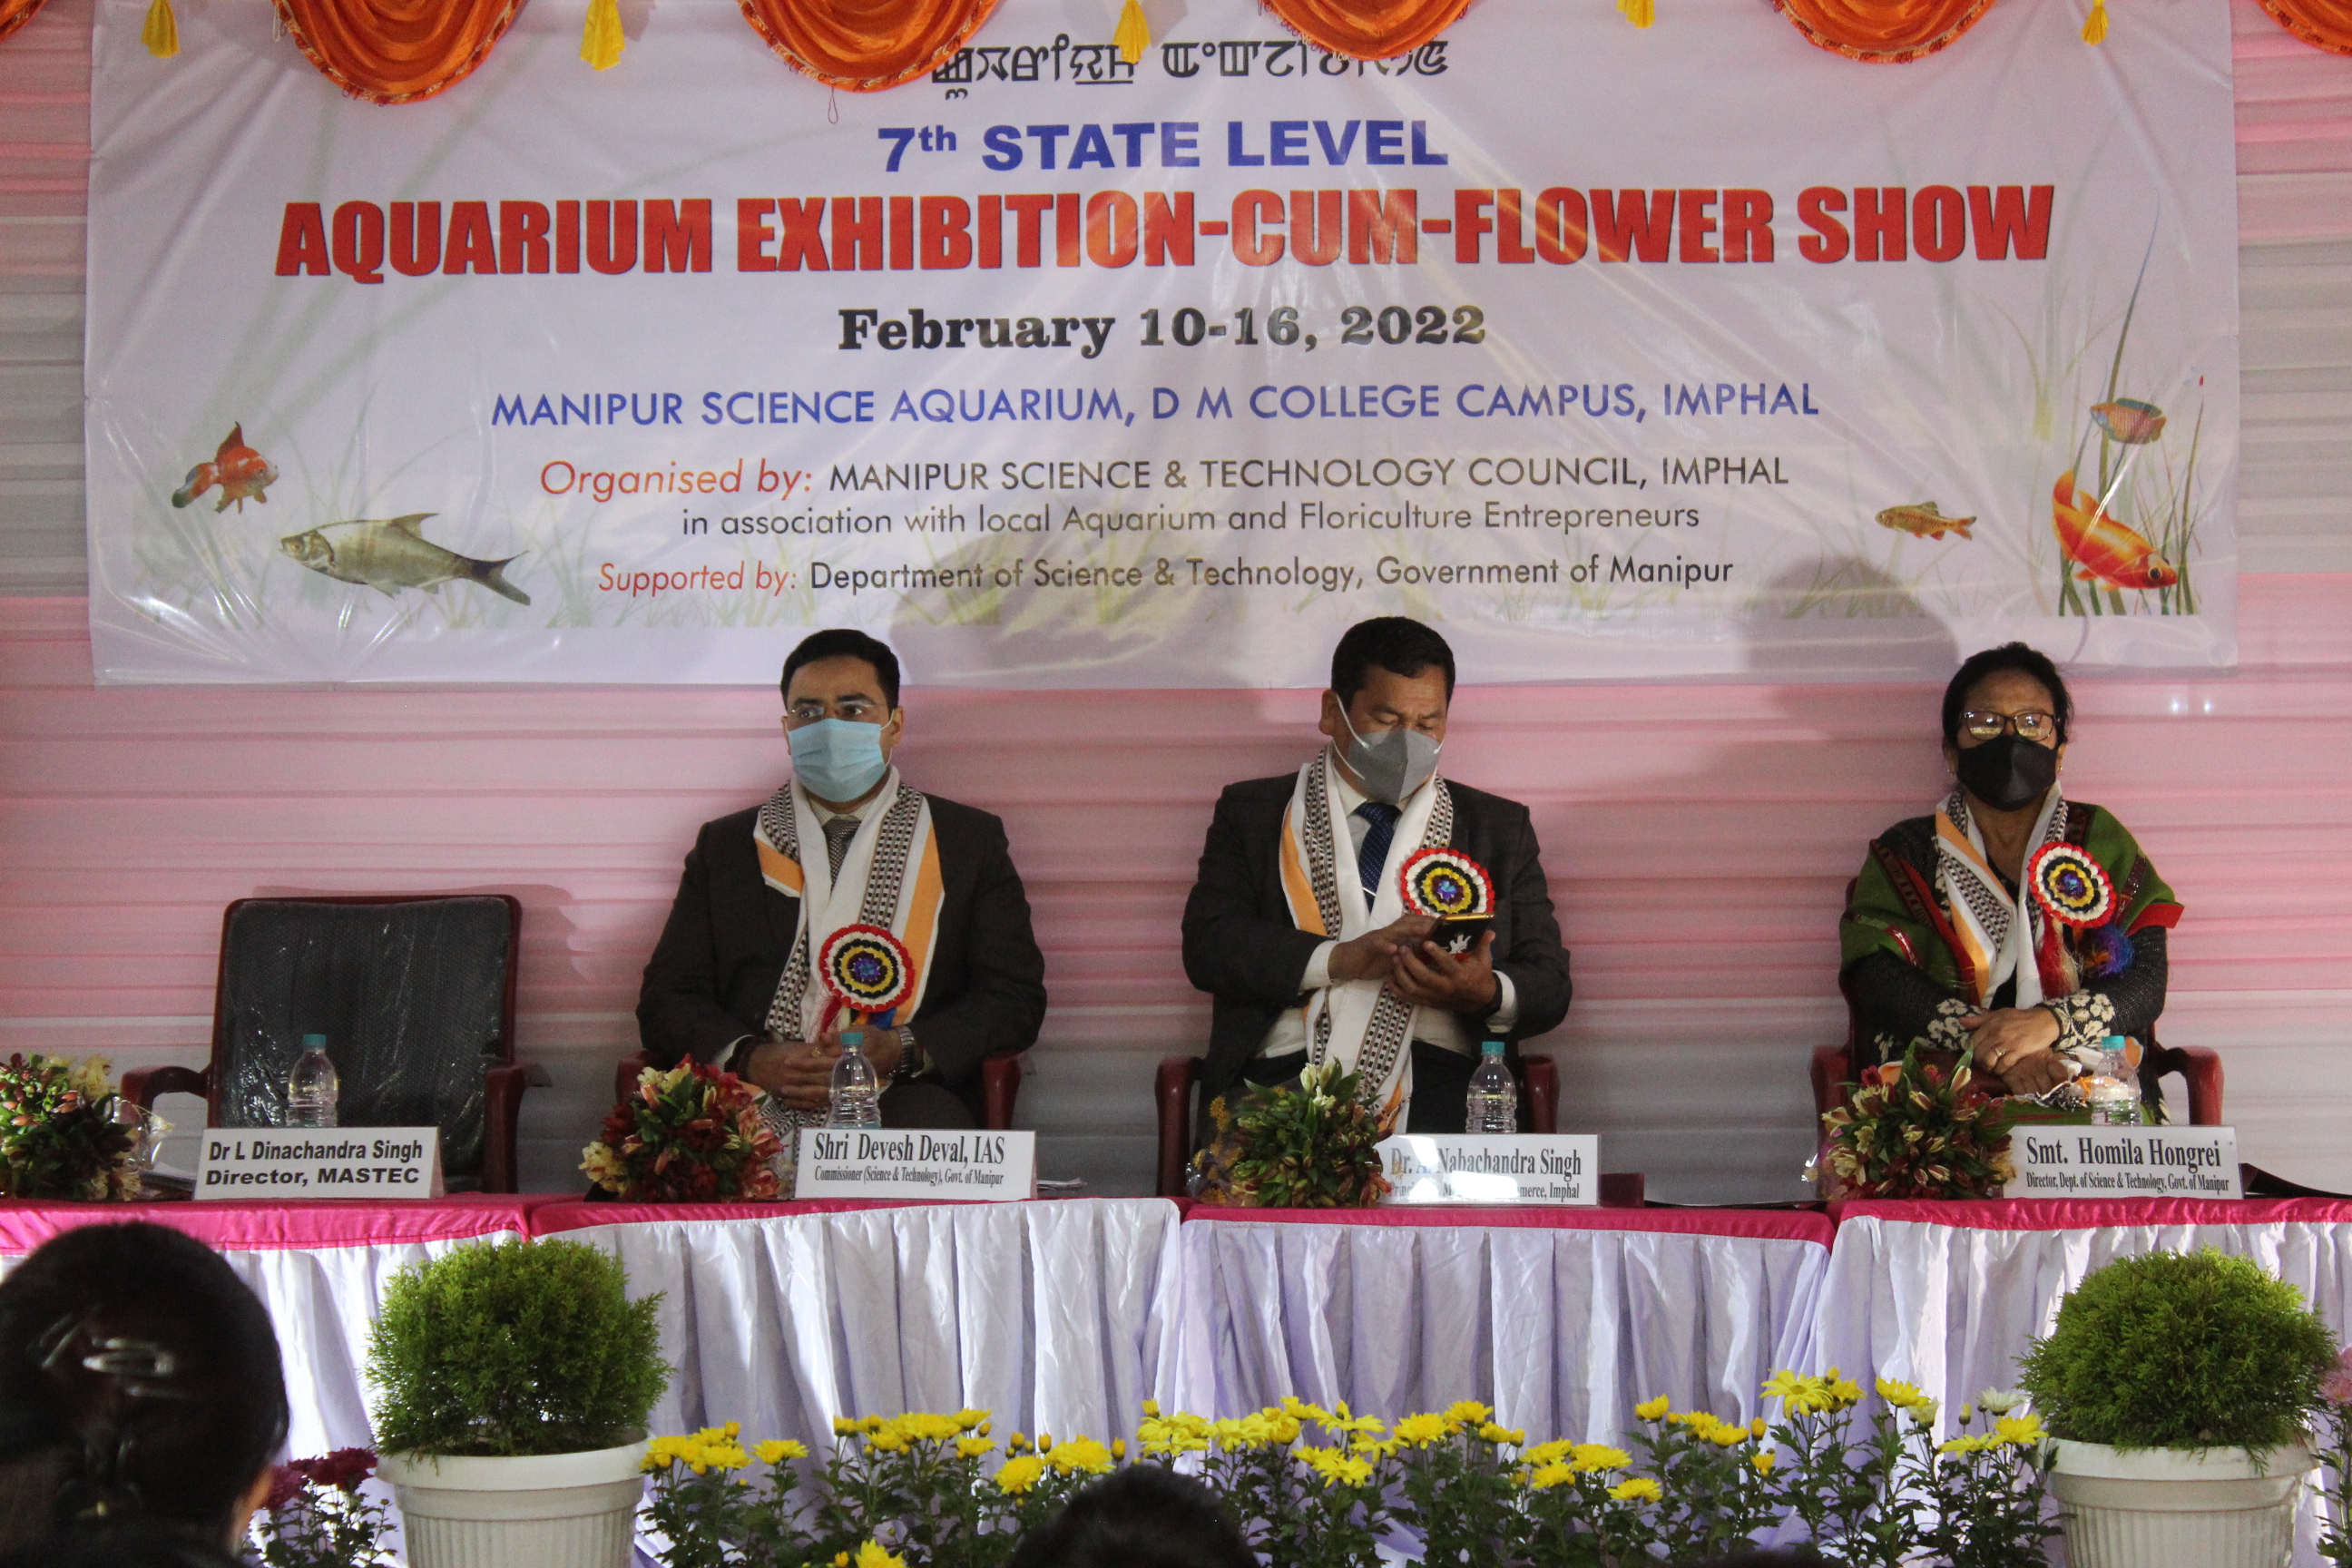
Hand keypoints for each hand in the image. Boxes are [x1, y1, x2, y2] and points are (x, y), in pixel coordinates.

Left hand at [744, 1027, 902, 1111]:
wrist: (891, 1053)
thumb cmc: (874, 1039)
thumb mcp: (860, 1032)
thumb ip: (841, 1036)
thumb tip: (824, 1035)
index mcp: (850, 1060)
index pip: (824, 1063)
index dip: (806, 1063)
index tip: (790, 1061)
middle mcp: (848, 1077)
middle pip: (820, 1080)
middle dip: (799, 1079)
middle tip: (781, 1077)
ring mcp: (847, 1088)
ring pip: (821, 1094)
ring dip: (801, 1093)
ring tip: (783, 1092)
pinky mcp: (846, 1094)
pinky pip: (826, 1102)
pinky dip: (810, 1103)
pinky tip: (795, 1103)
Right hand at [1328, 915, 1435, 982]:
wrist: (1346, 962)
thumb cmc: (1372, 960)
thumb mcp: (1395, 959)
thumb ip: (1410, 956)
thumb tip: (1431, 957)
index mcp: (1397, 935)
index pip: (1417, 925)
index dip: (1432, 924)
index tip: (1449, 926)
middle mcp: (1390, 932)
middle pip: (1410, 922)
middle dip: (1426, 923)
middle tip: (1443, 926)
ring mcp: (1379, 937)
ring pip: (1396, 929)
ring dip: (1411, 929)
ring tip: (1426, 931)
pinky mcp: (1367, 945)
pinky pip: (1377, 943)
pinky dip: (1385, 946)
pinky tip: (1394, 949)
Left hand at [1390, 930, 1500, 1014]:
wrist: (1479, 1001)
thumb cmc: (1480, 976)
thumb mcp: (1484, 960)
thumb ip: (1482, 944)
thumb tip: (1489, 930)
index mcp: (1460, 976)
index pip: (1447, 965)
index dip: (1436, 954)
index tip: (1426, 941)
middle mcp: (1445, 988)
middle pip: (1424, 977)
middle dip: (1411, 962)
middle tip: (1403, 948)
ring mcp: (1434, 997)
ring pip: (1413, 988)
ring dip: (1401, 973)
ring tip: (1395, 958)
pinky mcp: (1427, 1002)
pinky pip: (1408, 998)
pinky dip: (1396, 988)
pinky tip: (1389, 977)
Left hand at [1963, 1007, 2068, 1094]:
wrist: (2043, 1021)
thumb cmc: (2019, 1018)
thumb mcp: (1998, 1014)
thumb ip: (1979, 1019)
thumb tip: (1960, 1021)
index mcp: (1989, 1024)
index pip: (1972, 1042)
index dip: (1971, 1051)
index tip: (1975, 1055)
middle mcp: (1996, 1033)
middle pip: (1979, 1053)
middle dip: (1979, 1062)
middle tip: (1984, 1064)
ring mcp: (2007, 1043)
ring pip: (1989, 1060)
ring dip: (1989, 1068)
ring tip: (1992, 1069)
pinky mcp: (2018, 1051)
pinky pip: (2004, 1065)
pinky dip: (2001, 1070)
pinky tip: (2002, 1070)